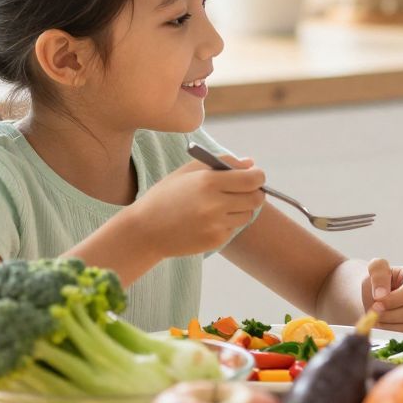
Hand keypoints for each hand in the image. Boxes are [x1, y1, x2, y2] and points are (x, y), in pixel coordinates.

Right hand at [125, 155, 264, 257]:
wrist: (144, 230)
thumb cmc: (166, 196)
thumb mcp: (187, 172)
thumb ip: (221, 162)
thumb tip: (250, 164)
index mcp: (208, 182)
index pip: (252, 179)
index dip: (257, 177)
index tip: (254, 176)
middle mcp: (215, 204)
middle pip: (256, 198)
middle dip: (254, 193)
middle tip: (244, 191)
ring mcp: (216, 225)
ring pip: (247, 214)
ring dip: (240, 209)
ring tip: (219, 206)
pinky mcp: (215, 240)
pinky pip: (233, 228)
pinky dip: (227, 223)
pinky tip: (207, 221)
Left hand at [362, 258, 402, 334]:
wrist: (379, 299)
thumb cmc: (378, 284)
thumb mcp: (374, 271)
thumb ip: (377, 274)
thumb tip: (382, 294)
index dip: (394, 300)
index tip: (376, 304)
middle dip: (390, 316)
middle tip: (374, 315)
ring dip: (391, 327)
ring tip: (377, 321)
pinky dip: (397, 336)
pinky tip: (385, 328)